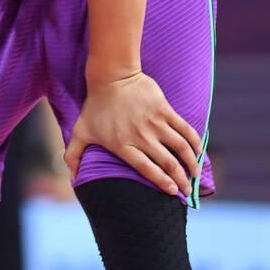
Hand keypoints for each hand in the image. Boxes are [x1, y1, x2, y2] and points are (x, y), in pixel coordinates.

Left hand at [63, 71, 202, 197]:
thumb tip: (71, 178)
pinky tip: (198, 151)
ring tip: (195, 174)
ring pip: (180, 147)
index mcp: (123, 145)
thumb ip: (74, 156)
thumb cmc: (95, 106)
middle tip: (187, 191)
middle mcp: (141, 137)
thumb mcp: (80, 132)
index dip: (162, 182)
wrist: (111, 77)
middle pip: (167, 163)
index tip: (172, 192)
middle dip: (181, 180)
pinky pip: (184, 129)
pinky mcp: (164, 110)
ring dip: (191, 163)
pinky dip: (194, 141)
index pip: (147, 169)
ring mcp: (154, 123)